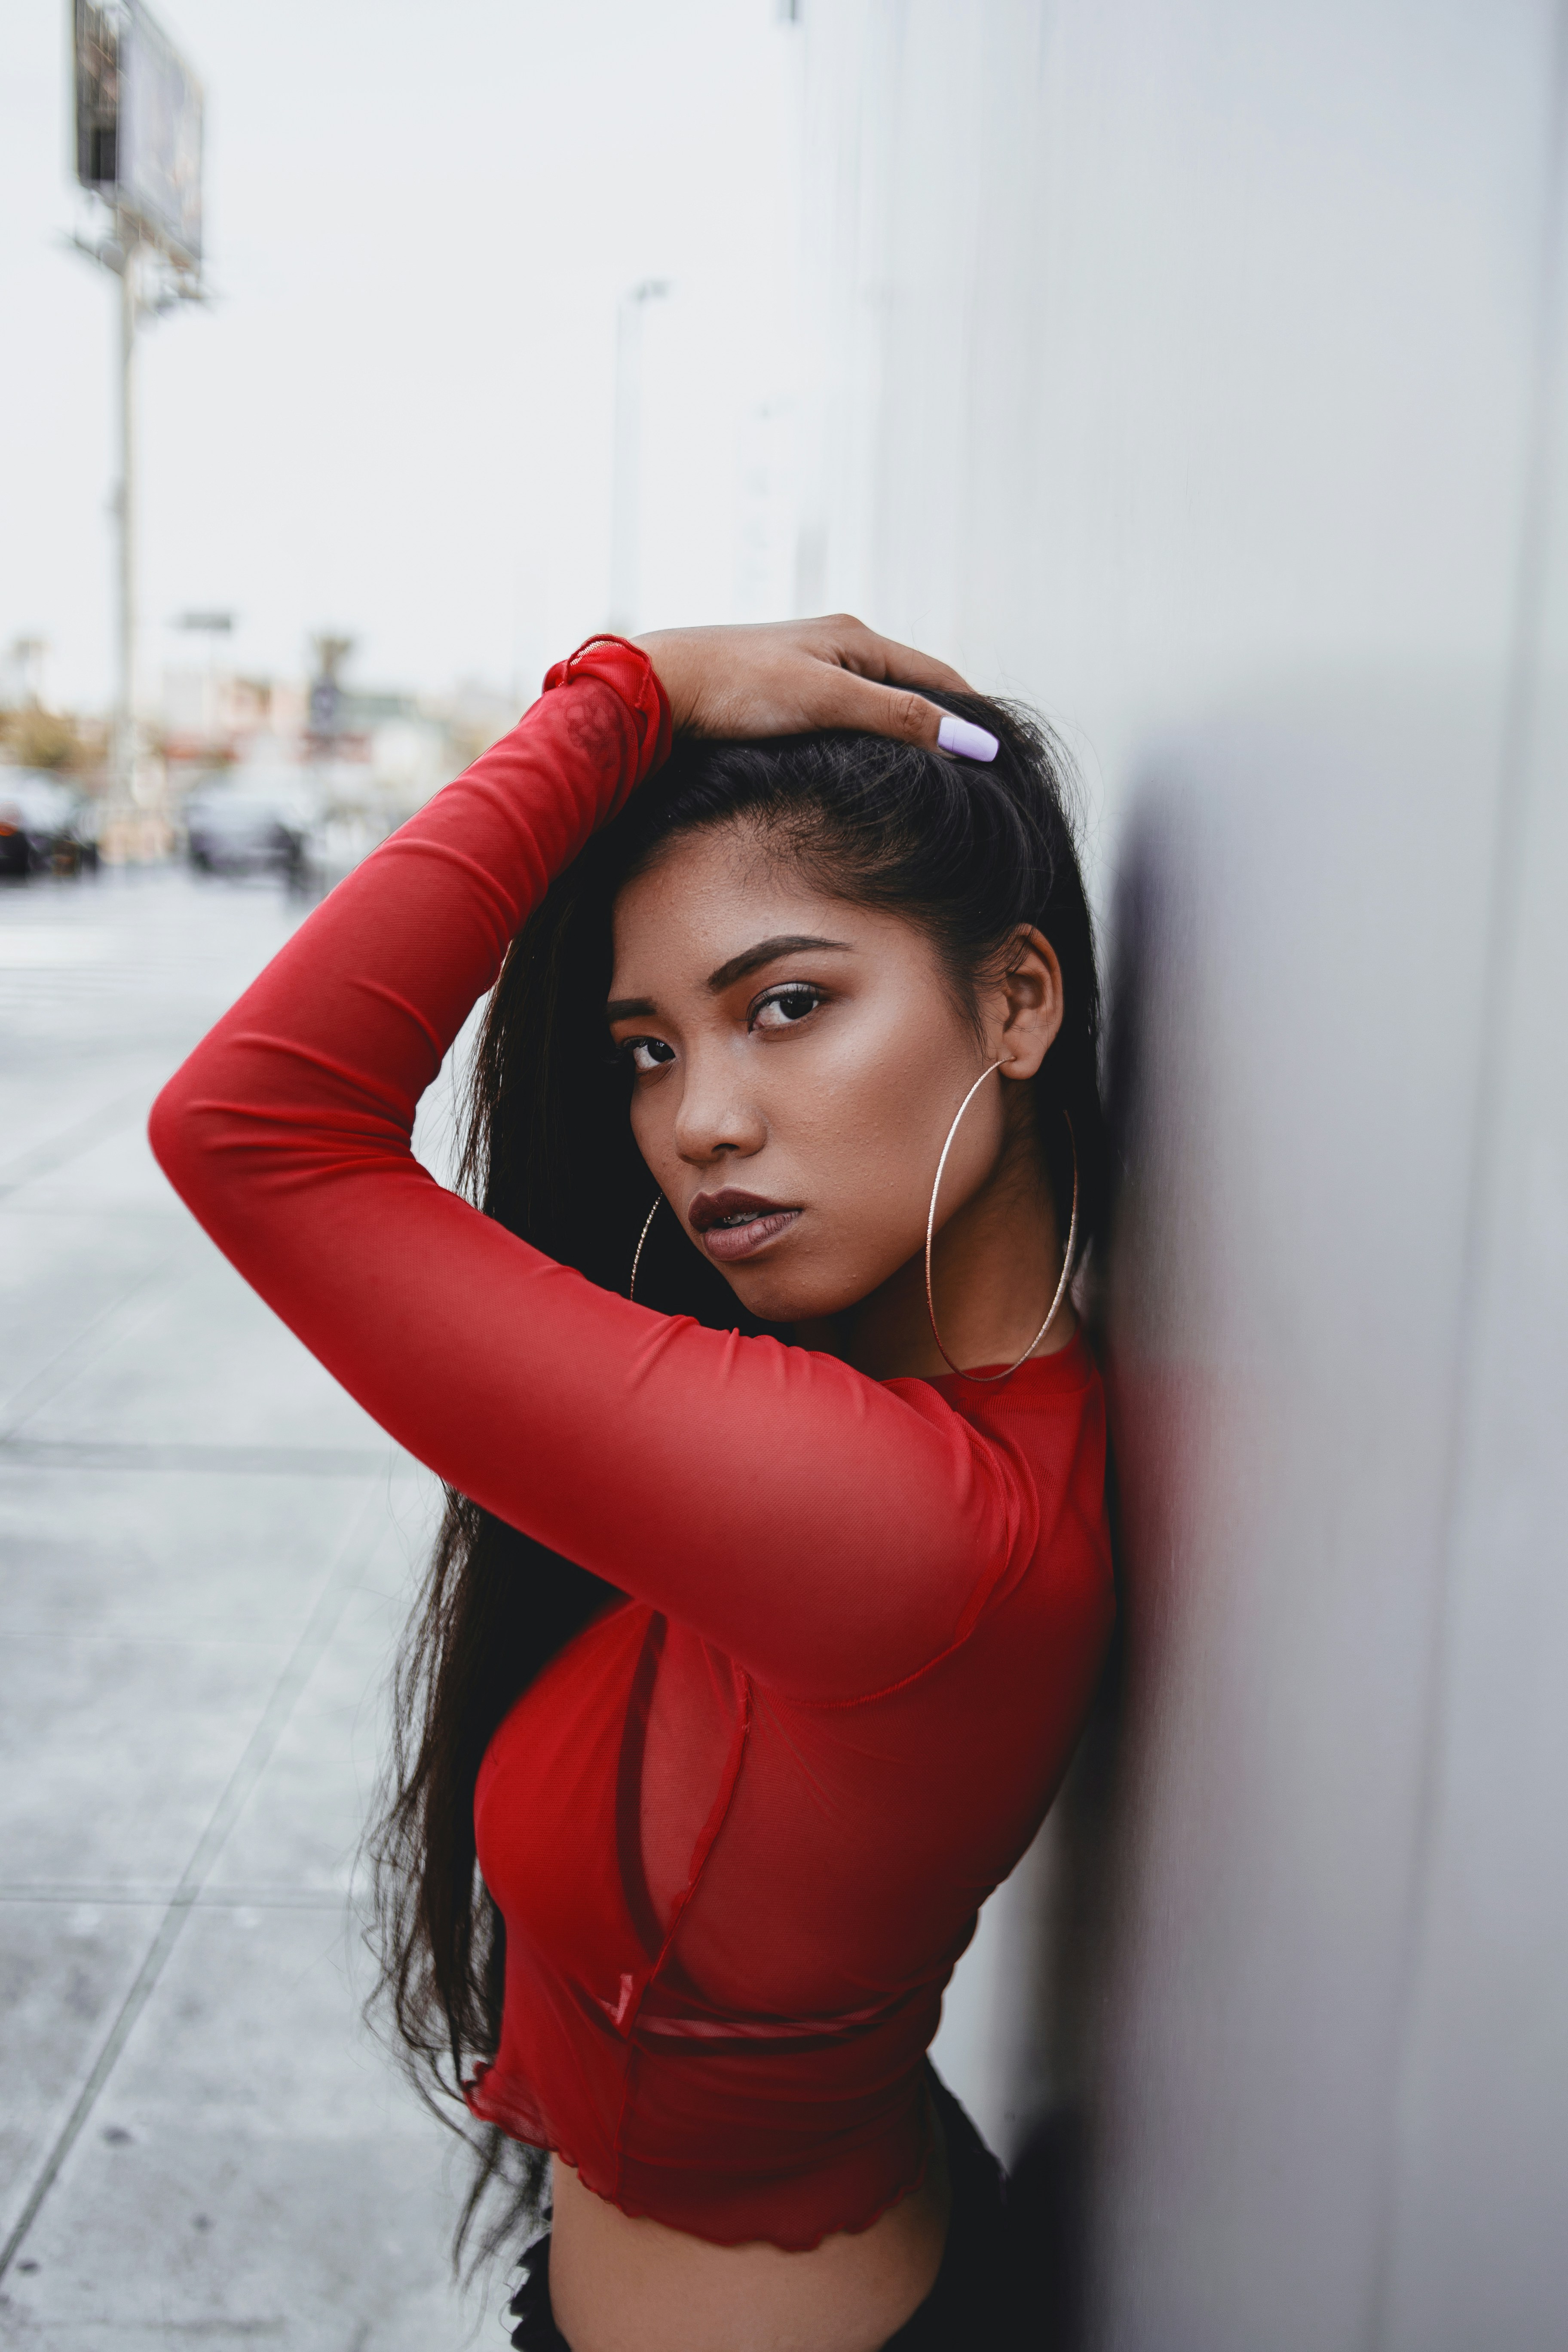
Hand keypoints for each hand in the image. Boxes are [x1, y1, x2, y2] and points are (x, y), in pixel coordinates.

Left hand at [633, 616, 997, 758]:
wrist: (658, 686)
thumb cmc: (738, 686)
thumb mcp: (829, 701)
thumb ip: (900, 719)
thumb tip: (973, 742)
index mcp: (854, 636)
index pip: (938, 674)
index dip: (971, 713)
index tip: (1000, 752)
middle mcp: (834, 645)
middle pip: (909, 686)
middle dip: (942, 722)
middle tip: (972, 769)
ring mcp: (805, 668)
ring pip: (874, 701)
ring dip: (903, 731)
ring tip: (929, 772)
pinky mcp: (777, 694)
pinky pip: (841, 715)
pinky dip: (866, 737)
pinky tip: (864, 764)